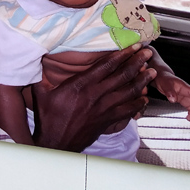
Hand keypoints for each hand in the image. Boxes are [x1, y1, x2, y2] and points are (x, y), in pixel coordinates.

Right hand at [32, 45, 155, 151]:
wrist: (55, 144)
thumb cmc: (48, 118)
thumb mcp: (41, 92)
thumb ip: (42, 72)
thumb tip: (38, 54)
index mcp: (80, 86)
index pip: (106, 66)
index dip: (122, 54)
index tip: (132, 46)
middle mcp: (95, 96)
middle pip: (122, 76)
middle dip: (136, 63)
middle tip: (147, 53)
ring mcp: (103, 110)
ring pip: (128, 92)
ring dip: (141, 81)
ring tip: (151, 72)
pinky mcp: (107, 121)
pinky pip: (127, 111)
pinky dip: (138, 103)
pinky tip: (144, 97)